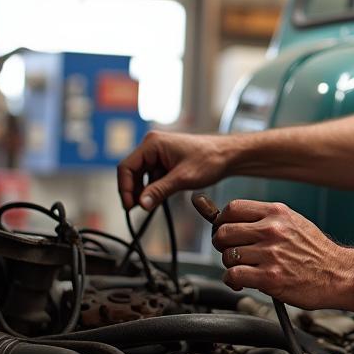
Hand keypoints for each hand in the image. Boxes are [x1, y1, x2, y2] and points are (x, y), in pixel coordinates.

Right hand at [117, 131, 232, 210]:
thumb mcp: (183, 178)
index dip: (124, 188)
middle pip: (131, 172)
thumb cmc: (210, 160)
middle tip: (138, 209)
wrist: (229, 155)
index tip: (130, 206)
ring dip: (144, 192)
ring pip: (141, 176)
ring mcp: (158, 154)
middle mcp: (152, 146)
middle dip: (133, 191)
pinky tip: (159, 199)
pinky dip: (153, 189)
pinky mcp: (165, 162)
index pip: (126, 166)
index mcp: (152, 144)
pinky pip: (152, 177)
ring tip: (150, 205)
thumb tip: (140, 204)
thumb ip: (160, 190)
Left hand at [211, 199, 353, 309]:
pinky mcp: (269, 277)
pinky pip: (233, 275)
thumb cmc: (317, 252)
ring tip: (243, 269)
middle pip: (224, 232)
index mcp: (278, 213)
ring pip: (228, 255)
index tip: (224, 229)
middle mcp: (272, 230)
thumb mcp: (294, 223)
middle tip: (231, 252)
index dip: (222, 220)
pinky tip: (242, 282)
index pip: (233, 208)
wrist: (338, 274)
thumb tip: (233, 220)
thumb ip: (267, 219)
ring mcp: (271, 254)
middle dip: (222, 244)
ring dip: (231, 265)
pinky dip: (232, 281)